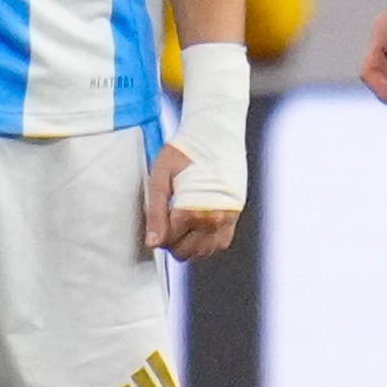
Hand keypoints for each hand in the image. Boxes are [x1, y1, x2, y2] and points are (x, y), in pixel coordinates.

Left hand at [144, 144, 236, 260]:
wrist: (215, 135)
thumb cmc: (184, 152)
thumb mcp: (160, 177)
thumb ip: (155, 212)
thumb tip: (152, 243)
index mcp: (192, 209)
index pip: (170, 241)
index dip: (157, 236)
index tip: (154, 224)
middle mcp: (213, 219)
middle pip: (186, 250)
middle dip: (171, 242)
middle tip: (165, 223)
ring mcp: (227, 219)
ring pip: (203, 251)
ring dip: (188, 245)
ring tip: (179, 225)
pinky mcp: (234, 216)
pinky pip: (220, 244)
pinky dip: (206, 243)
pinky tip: (196, 229)